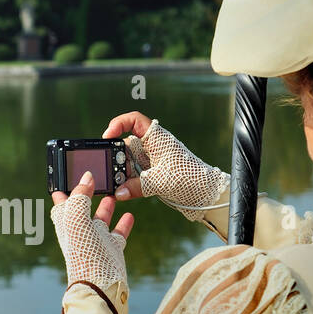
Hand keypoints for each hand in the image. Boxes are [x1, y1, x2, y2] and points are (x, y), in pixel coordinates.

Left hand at [51, 170, 133, 286]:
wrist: (100, 285)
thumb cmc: (83, 254)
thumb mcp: (76, 220)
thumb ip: (80, 197)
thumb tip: (86, 177)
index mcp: (67, 224)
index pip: (61, 203)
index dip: (63, 190)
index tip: (66, 175)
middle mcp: (80, 231)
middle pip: (81, 208)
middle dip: (86, 193)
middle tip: (94, 178)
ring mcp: (96, 240)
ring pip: (100, 218)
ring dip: (105, 205)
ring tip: (112, 192)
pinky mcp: (112, 248)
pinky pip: (118, 232)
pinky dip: (123, 222)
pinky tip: (129, 214)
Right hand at [102, 112, 224, 219]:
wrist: (205, 192)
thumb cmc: (189, 177)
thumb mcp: (160, 181)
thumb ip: (137, 186)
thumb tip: (118, 192)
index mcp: (156, 138)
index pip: (133, 120)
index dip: (118, 125)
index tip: (108, 136)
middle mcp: (151, 146)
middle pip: (125, 145)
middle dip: (115, 157)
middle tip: (109, 169)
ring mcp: (149, 160)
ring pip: (126, 162)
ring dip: (120, 173)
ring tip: (115, 185)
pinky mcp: (149, 173)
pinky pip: (132, 175)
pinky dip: (126, 182)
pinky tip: (121, 191)